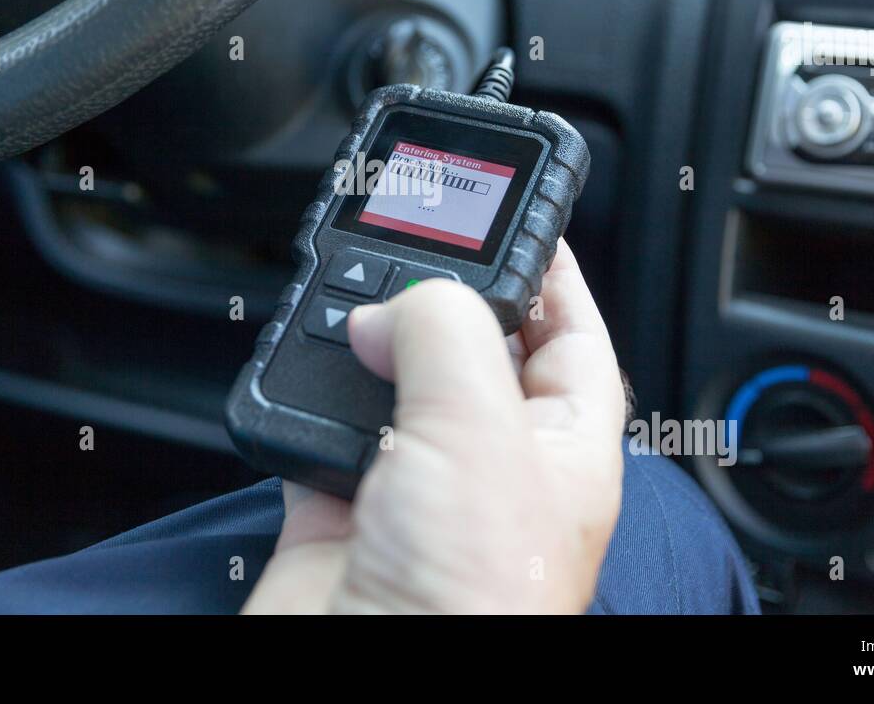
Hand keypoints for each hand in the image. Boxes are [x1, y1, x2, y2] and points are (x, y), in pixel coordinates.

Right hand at [244, 240, 626, 613]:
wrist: (362, 689)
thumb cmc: (468, 604)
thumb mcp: (478, 428)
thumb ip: (443, 333)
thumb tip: (393, 304)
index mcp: (561, 450)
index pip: (574, 339)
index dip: (553, 276)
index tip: (521, 218)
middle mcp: (492, 469)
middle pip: (473, 353)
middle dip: (442, 298)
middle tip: (410, 242)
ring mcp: (415, 492)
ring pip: (392, 385)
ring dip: (365, 342)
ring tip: (347, 298)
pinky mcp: (340, 513)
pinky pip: (319, 430)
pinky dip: (303, 397)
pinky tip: (299, 372)